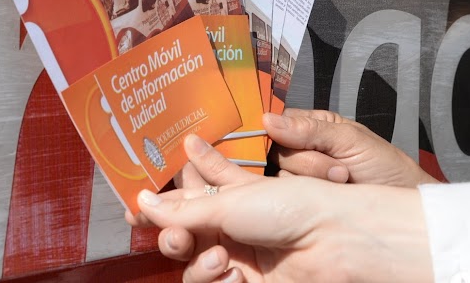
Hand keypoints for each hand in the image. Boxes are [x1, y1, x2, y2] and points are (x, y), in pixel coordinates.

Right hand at [132, 135, 433, 282]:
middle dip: (174, 236)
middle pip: (183, 234)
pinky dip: (215, 281)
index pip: (185, 197)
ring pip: (193, 265)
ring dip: (198, 263)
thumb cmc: (293, 205)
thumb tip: (143, 202)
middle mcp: (231, 225)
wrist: (332, 241)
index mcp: (229, 195)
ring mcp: (238, 256)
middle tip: (177, 236)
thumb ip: (185, 208)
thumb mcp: (232, 198)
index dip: (161, 202)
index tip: (136, 204)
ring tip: (220, 256)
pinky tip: (233, 272)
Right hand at [265, 109, 439, 186]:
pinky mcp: (300, 203)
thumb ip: (310, 129)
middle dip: (309, 161)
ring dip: (313, 180)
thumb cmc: (386, 167)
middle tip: (340, 167)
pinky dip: (309, 198)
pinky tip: (330, 196)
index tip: (289, 144)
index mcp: (310, 125)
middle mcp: (300, 150)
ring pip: (279, 176)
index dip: (276, 134)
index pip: (275, 123)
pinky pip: (286, 198)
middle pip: (275, 152)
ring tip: (343, 181)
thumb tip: (268, 120)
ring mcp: (299, 178)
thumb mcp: (351, 140)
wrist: (402, 205)